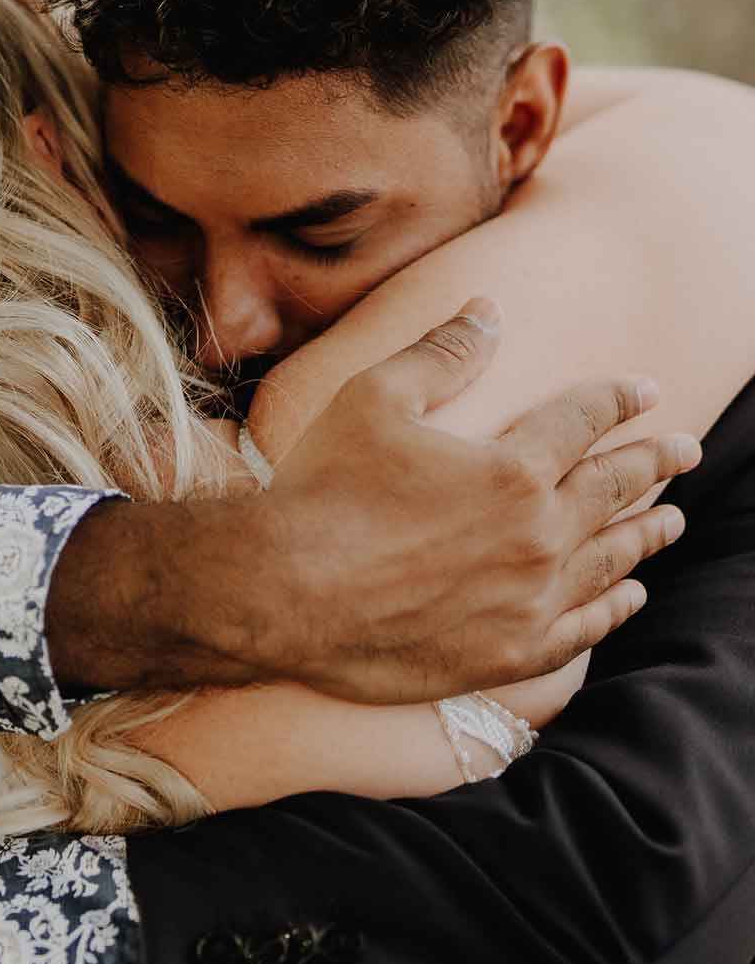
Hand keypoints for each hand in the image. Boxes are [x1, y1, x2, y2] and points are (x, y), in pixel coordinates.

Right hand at [259, 296, 698, 702]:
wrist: (278, 593)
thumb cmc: (320, 488)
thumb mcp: (374, 398)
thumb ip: (442, 354)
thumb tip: (489, 310)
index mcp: (512, 469)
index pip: (585, 422)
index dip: (618, 399)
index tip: (644, 391)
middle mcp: (537, 537)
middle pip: (616, 490)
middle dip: (655, 462)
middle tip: (685, 448)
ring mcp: (528, 602)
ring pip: (611, 560)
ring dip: (646, 533)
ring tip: (673, 518)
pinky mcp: (508, 653)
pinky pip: (583, 629)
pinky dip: (614, 606)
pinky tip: (629, 593)